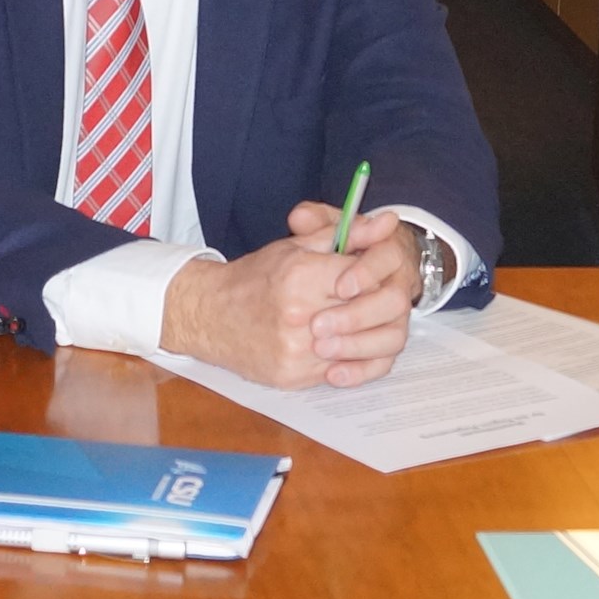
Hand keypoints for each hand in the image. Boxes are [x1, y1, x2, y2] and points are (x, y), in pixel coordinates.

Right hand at [159, 209, 416, 386]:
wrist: (210, 317)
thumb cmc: (254, 278)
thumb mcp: (297, 246)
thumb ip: (346, 234)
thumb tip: (388, 221)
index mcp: (301, 276)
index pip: (364, 278)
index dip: (376, 276)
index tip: (373, 276)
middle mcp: (299, 315)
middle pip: (369, 313)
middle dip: (381, 306)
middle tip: (379, 301)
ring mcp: (297, 351)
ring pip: (362, 347)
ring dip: (371, 335)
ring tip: (366, 323)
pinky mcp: (294, 377)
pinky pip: (342, 371)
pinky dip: (352, 358)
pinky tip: (347, 344)